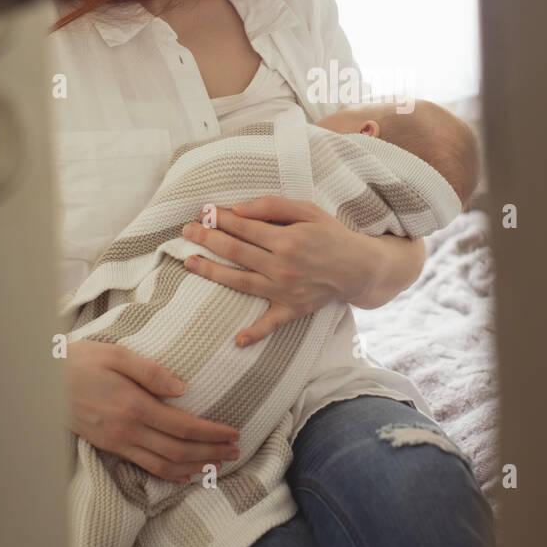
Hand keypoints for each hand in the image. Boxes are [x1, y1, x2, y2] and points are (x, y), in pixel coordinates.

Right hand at [64, 339, 240, 481]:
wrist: (40, 380)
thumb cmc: (80, 361)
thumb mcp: (116, 354)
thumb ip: (151, 371)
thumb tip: (183, 390)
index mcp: (133, 406)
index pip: (183, 427)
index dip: (211, 433)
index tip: (233, 433)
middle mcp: (127, 431)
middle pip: (179, 450)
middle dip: (211, 453)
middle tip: (236, 451)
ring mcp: (116, 443)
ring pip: (163, 465)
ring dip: (194, 466)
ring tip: (218, 464)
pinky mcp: (108, 447)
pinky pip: (144, 466)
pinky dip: (169, 472)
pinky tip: (184, 472)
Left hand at [182, 196, 380, 346]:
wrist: (360, 268)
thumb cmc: (332, 235)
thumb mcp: (308, 210)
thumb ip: (274, 206)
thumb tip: (240, 209)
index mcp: (287, 240)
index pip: (244, 228)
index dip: (221, 219)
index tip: (204, 211)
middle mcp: (283, 266)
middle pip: (236, 252)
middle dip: (208, 239)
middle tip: (186, 231)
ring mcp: (285, 291)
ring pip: (240, 282)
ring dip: (212, 273)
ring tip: (189, 263)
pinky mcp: (292, 310)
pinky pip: (270, 324)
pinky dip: (254, 333)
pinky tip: (237, 340)